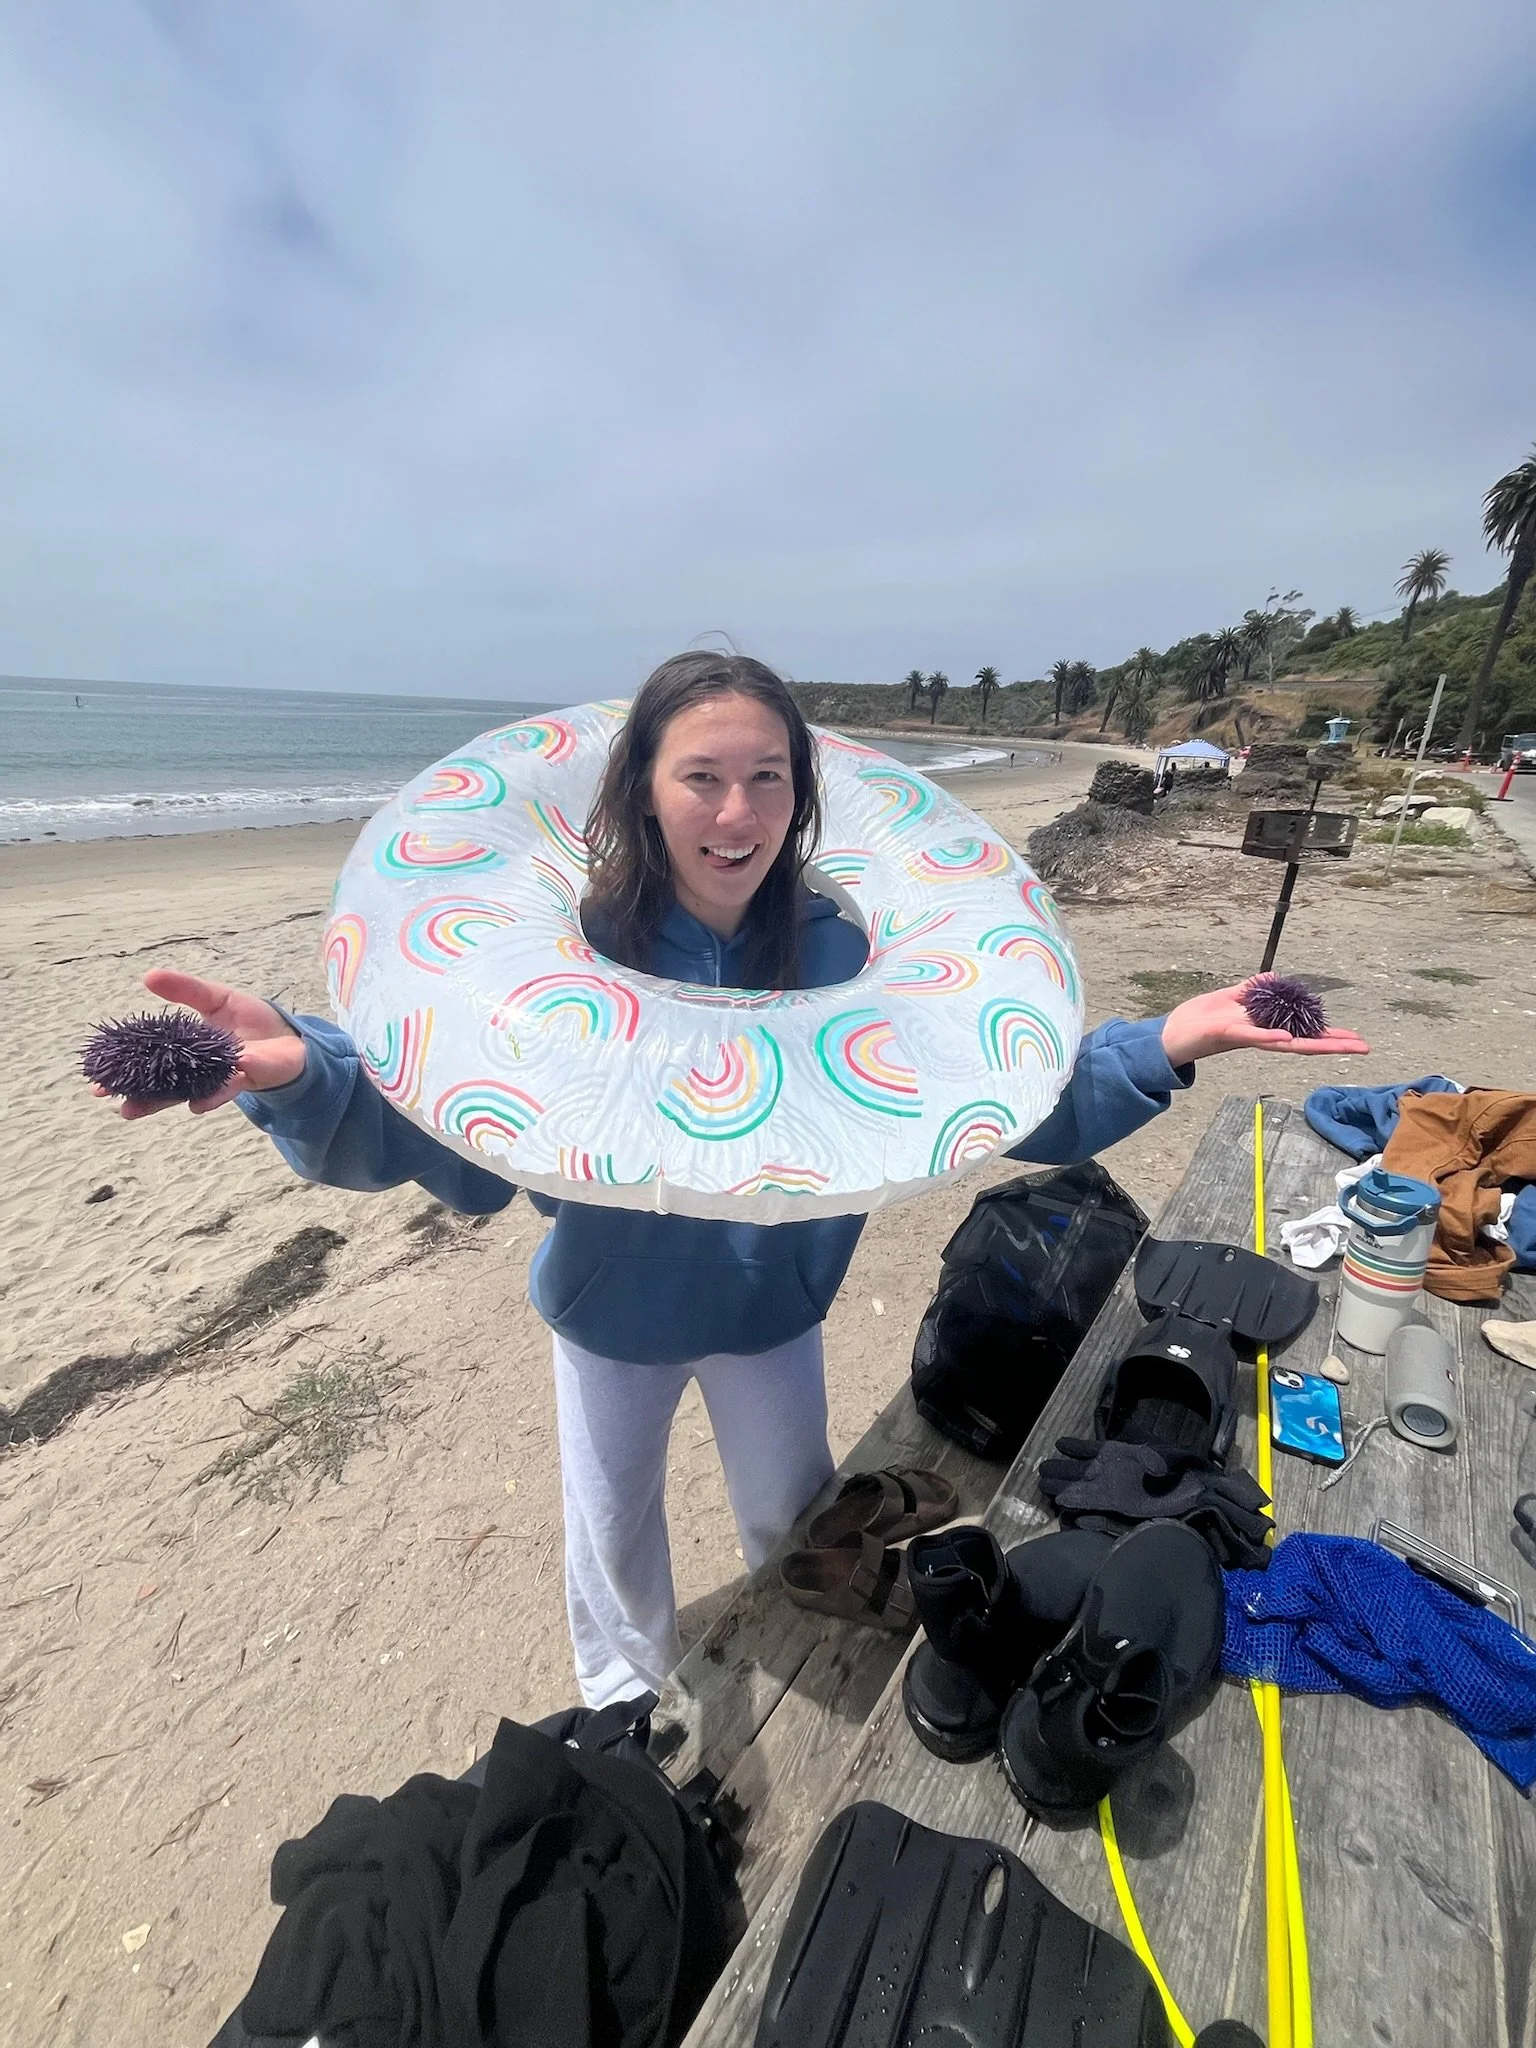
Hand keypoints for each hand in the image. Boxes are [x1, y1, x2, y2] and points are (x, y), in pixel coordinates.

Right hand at [91, 969, 305, 1119]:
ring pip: (191, 1094)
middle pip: (166, 1089)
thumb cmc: (252, 1021)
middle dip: (140, 1099)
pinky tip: (197, 1104)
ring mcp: (223, 1078)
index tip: (97, 1081)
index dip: (125, 1072)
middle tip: (116, 1105)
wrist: (293, 1038)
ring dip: (168, 1102)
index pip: (150, 1064)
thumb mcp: (216, 998)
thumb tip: (148, 976)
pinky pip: (229, 1086)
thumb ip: (185, 990)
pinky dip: (215, 1092)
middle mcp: (201, 1072)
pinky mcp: (249, 1077)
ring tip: (141, 1110)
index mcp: (187, 1053)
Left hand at [1160, 980, 1369, 1066]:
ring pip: (1284, 1042)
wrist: (1169, 1034)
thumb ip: (1252, 990)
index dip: (1329, 1037)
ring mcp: (1245, 1038)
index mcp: (1263, 1029)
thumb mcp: (1230, 999)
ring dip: (1312, 1043)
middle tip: (1364, 1048)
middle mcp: (1259, 1038)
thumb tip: (1275, 977)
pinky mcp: (1227, 1034)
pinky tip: (1288, 1039)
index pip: (1302, 1033)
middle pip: (1303, 1042)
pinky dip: (1269, 1037)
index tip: (1356, 1039)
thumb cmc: (1199, 1019)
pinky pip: (1252, 1036)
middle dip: (1334, 1045)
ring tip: (1341, 1046)